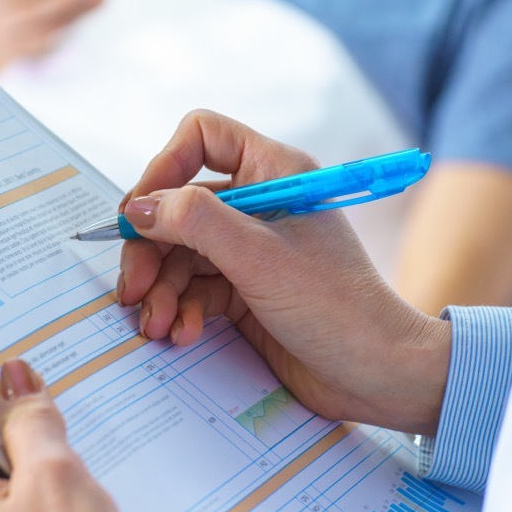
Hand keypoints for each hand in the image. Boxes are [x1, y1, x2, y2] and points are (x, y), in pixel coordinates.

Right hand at [117, 110, 451, 435]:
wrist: (378, 374)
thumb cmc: (336, 306)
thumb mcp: (258, 257)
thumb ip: (194, 222)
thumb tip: (139, 208)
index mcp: (274, 172)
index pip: (202, 137)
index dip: (164, 167)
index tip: (142, 213)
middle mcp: (259, 204)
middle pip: (178, 206)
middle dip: (151, 249)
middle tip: (132, 290)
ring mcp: (251, 249)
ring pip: (180, 253)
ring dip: (161, 290)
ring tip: (156, 325)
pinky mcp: (245, 291)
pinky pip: (195, 289)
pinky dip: (181, 311)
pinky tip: (182, 334)